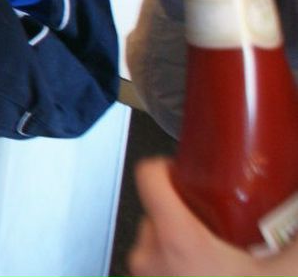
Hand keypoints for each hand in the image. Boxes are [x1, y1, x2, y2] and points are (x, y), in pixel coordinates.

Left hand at [128, 157, 297, 275]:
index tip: (185, 169)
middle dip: (188, 213)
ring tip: (220, 255)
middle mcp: (151, 256)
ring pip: (156, 241)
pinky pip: (156, 266)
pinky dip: (177, 266)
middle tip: (221, 223)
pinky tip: (210, 273)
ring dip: (182, 242)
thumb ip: (297, 240)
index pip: (149, 177)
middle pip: (158, 211)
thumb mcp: (284, 271)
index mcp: (178, 241)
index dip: (167, 166)